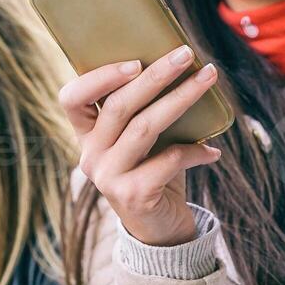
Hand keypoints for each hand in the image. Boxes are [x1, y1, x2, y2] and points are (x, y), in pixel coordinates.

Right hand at [59, 44, 221, 246]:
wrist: (160, 230)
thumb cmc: (154, 172)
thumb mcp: (143, 141)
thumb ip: (144, 111)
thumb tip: (177, 63)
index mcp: (87, 137)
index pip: (71, 99)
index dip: (99, 77)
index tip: (136, 60)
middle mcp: (90, 156)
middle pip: (118, 105)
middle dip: (156, 74)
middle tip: (186, 54)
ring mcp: (109, 177)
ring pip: (145, 126)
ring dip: (181, 98)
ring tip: (208, 79)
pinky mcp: (133, 194)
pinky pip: (169, 160)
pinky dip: (195, 151)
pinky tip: (213, 151)